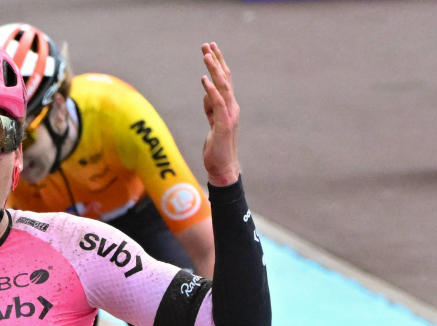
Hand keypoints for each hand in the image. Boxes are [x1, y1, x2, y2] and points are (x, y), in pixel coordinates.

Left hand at [200, 42, 239, 186]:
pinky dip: (211, 92)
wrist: (224, 169)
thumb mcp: (213, 124)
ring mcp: (229, 116)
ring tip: (206, 56)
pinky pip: (218, 104)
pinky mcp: (224, 125)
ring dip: (214, 70)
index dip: (218, 64)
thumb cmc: (218, 148)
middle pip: (225, 79)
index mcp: (229, 107)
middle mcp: (232, 108)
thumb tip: (207, 97)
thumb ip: (211, 109)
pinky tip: (205, 81)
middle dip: (216, 61)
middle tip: (207, 45)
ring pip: (222, 88)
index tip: (210, 48)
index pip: (224, 80)